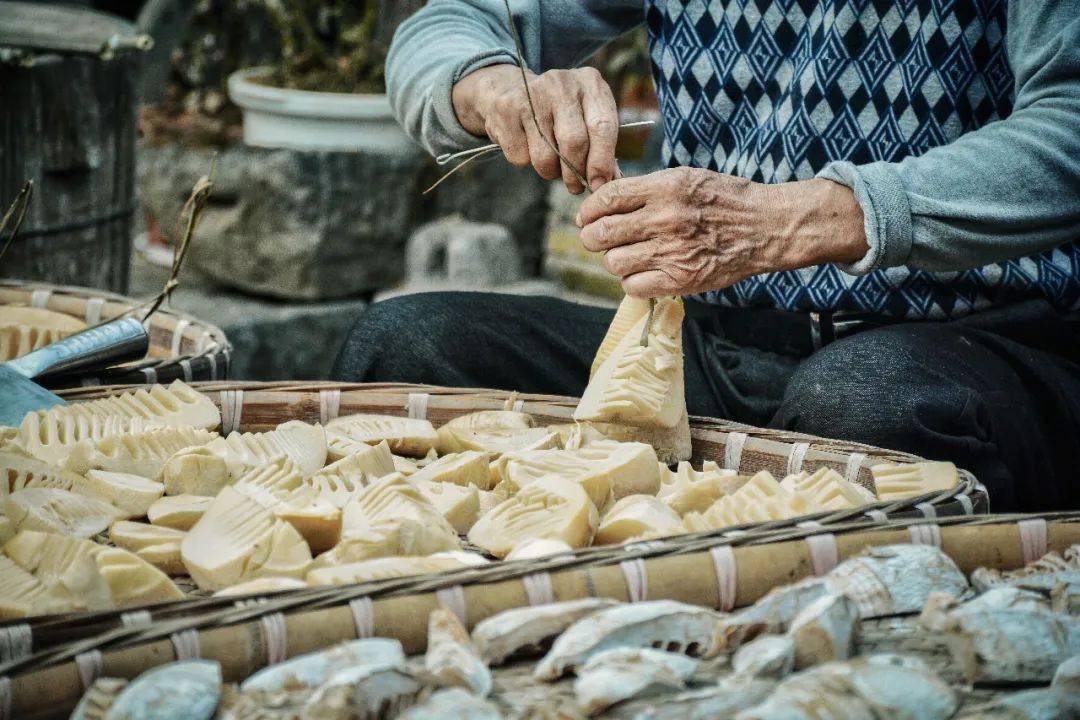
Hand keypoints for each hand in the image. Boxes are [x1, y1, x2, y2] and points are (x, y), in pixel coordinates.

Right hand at [452, 64, 617, 193]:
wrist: (510, 89)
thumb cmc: (559, 112)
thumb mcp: (586, 118)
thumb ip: (601, 147)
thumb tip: (608, 181)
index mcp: (590, 83)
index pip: (603, 127)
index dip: (602, 162)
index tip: (599, 185)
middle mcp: (562, 83)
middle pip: (574, 142)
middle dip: (576, 173)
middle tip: (575, 186)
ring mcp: (532, 94)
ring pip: (546, 156)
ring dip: (550, 171)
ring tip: (551, 164)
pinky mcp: (506, 109)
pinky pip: (520, 156)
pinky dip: (525, 161)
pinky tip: (526, 145)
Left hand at [575, 168, 868, 296]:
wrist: (765, 227)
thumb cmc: (724, 200)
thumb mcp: (686, 178)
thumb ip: (647, 188)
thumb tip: (604, 198)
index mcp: (665, 188)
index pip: (607, 198)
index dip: (589, 209)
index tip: (586, 216)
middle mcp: (665, 219)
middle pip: (601, 233)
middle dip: (593, 237)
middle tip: (599, 239)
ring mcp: (671, 252)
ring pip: (613, 263)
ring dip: (615, 260)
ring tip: (629, 255)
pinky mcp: (680, 280)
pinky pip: (633, 286)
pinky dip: (633, 281)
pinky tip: (644, 272)